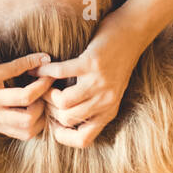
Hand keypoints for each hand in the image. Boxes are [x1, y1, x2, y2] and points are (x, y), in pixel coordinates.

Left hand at [0, 28, 52, 141]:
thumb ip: (9, 104)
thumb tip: (44, 106)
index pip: (26, 133)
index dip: (44, 120)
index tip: (52, 104)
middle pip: (28, 122)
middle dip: (46, 106)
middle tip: (52, 89)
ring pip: (25, 98)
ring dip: (42, 84)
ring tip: (50, 74)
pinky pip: (17, 71)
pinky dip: (32, 63)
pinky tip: (41, 57)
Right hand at [38, 8, 142, 147]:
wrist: (134, 32)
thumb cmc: (118, 60)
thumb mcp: (110, 90)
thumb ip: (93, 104)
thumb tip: (64, 116)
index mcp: (109, 111)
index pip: (83, 140)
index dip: (62, 136)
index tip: (50, 123)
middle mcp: (105, 101)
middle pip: (67, 119)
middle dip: (49, 109)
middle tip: (42, 95)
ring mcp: (99, 83)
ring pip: (62, 102)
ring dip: (46, 92)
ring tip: (42, 83)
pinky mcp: (91, 63)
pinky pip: (60, 73)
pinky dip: (45, 71)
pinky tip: (39, 68)